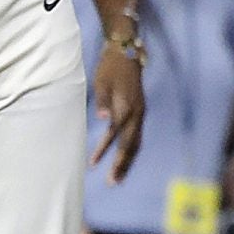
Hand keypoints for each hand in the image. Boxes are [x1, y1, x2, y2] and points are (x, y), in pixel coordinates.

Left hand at [91, 43, 145, 181]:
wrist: (126, 52)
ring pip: (136, 142)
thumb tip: (102, 117)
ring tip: (119, 177)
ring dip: (128, 160)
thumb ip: (103, 101)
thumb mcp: (101, 82)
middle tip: (113, 182)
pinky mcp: (140, 111)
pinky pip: (138, 136)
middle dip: (122, 164)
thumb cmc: (110, 67)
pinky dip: (132, 149)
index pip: (115, 134)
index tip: (92, 163)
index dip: (104, 149)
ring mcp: (140, 112)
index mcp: (126, 106)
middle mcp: (137, 113)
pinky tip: (126, 158)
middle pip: (130, 144)